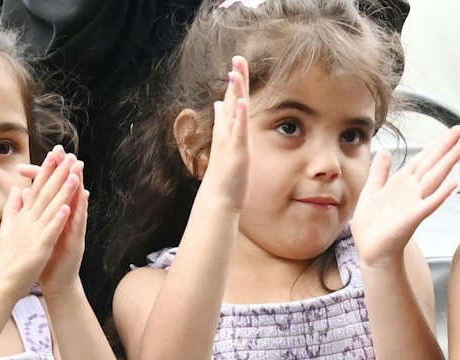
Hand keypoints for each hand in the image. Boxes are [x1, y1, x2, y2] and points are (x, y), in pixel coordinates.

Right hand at [0, 145, 80, 296]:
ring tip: (73, 174)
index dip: (46, 171)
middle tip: (67, 156)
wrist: (2, 281)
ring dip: (62, 190)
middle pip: (44, 193)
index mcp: (23, 217)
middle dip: (57, 174)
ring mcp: (33, 233)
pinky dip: (59, 218)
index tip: (55, 156)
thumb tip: (18, 189)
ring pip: (50, 208)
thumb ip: (13, 208)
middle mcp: (28, 221)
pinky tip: (68, 206)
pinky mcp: (40, 247)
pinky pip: (51, 230)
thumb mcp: (9, 228)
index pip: (36, 189)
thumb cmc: (8, 257)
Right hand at [199, 56, 250, 210]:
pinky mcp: (236, 152)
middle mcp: (226, 133)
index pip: (230, 104)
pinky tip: (241, 101)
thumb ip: (223, 128)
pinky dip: (239, 115)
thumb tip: (219, 107)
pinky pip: (238, 131)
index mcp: (225, 133)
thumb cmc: (224, 178)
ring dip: (235, 91)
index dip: (234, 86)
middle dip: (235, 80)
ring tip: (237, 71)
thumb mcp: (225, 149)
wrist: (218, 200)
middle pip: (231, 100)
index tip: (236, 68)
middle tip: (238, 59)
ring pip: (233, 111)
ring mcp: (230, 141)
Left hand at [352, 125, 459, 268]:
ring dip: (448, 164)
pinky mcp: (412, 218)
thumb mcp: (372, 191)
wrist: (371, 250)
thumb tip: (386, 151)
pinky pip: (429, 204)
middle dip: (446, 147)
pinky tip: (453, 184)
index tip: (451, 132)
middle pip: (432, 164)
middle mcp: (412, 190)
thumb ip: (380, 171)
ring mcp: (414, 203)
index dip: (436, 144)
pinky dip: (440, 195)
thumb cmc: (372, 225)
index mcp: (402, 182)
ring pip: (434, 179)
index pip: (422, 158)